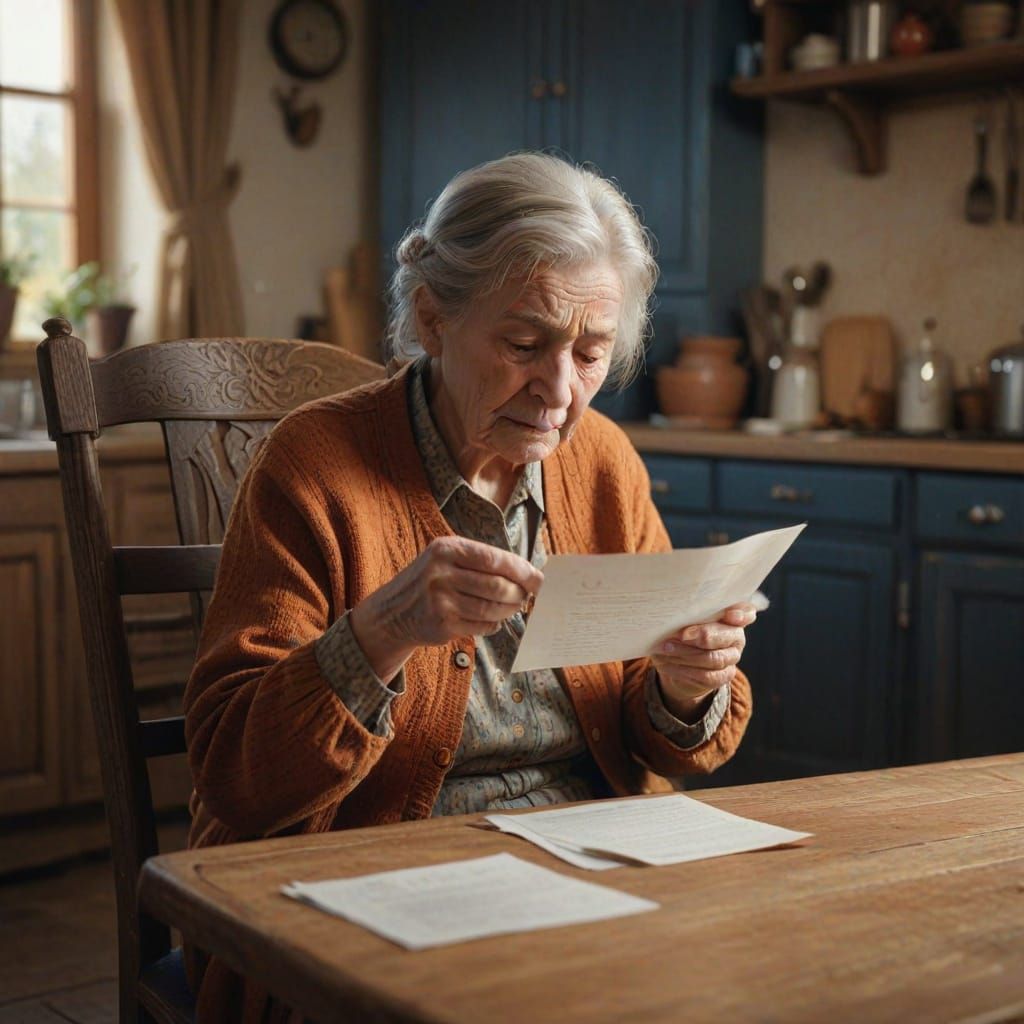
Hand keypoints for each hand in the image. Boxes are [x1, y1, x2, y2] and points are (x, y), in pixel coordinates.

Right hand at [349, 537, 542, 681]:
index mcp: (446, 549)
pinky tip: (492, 619)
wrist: (393, 611)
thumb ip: (482, 561)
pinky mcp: (442, 625)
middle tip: (525, 596)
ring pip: (492, 609)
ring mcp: (440, 601)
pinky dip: (494, 624)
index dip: (521, 570)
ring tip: (512, 607)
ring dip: (509, 610)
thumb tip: (529, 574)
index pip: (494, 559)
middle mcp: (440, 573)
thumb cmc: (431, 580)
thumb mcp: (447, 558)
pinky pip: (482, 625)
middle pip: (497, 586)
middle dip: (518, 593)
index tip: (538, 579)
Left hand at [649, 603, 756, 722]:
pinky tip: (667, 664)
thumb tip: (670, 616)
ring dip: (686, 654)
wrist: (678, 662)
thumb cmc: (679, 631)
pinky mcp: (724, 675)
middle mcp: (736, 635)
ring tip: (666, 648)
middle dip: (704, 635)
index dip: (741, 614)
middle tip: (682, 635)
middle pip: (726, 636)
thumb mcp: (681, 620)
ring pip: (714, 658)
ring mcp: (732, 656)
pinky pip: (707, 676)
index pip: (746, 612)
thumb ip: (684, 616)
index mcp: (730, 615)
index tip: (729, 615)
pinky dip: (684, 670)